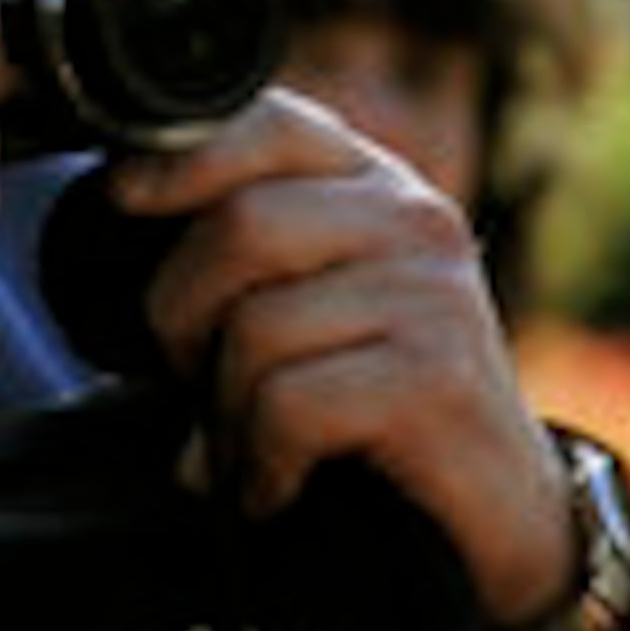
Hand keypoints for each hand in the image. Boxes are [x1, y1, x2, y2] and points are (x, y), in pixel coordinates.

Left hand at [102, 94, 571, 627]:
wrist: (504, 510)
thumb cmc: (387, 404)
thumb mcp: (321, 301)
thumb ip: (253, 251)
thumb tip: (125, 205)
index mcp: (378, 184)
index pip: (271, 120)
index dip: (181, 156)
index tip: (125, 200)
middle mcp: (416, 219)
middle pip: (242, 225)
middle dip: (181, 315)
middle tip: (188, 379)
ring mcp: (433, 295)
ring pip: (257, 327)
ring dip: (221, 412)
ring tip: (238, 450)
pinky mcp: (436, 378)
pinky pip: (291, 405)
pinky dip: (260, 462)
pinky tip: (273, 487)